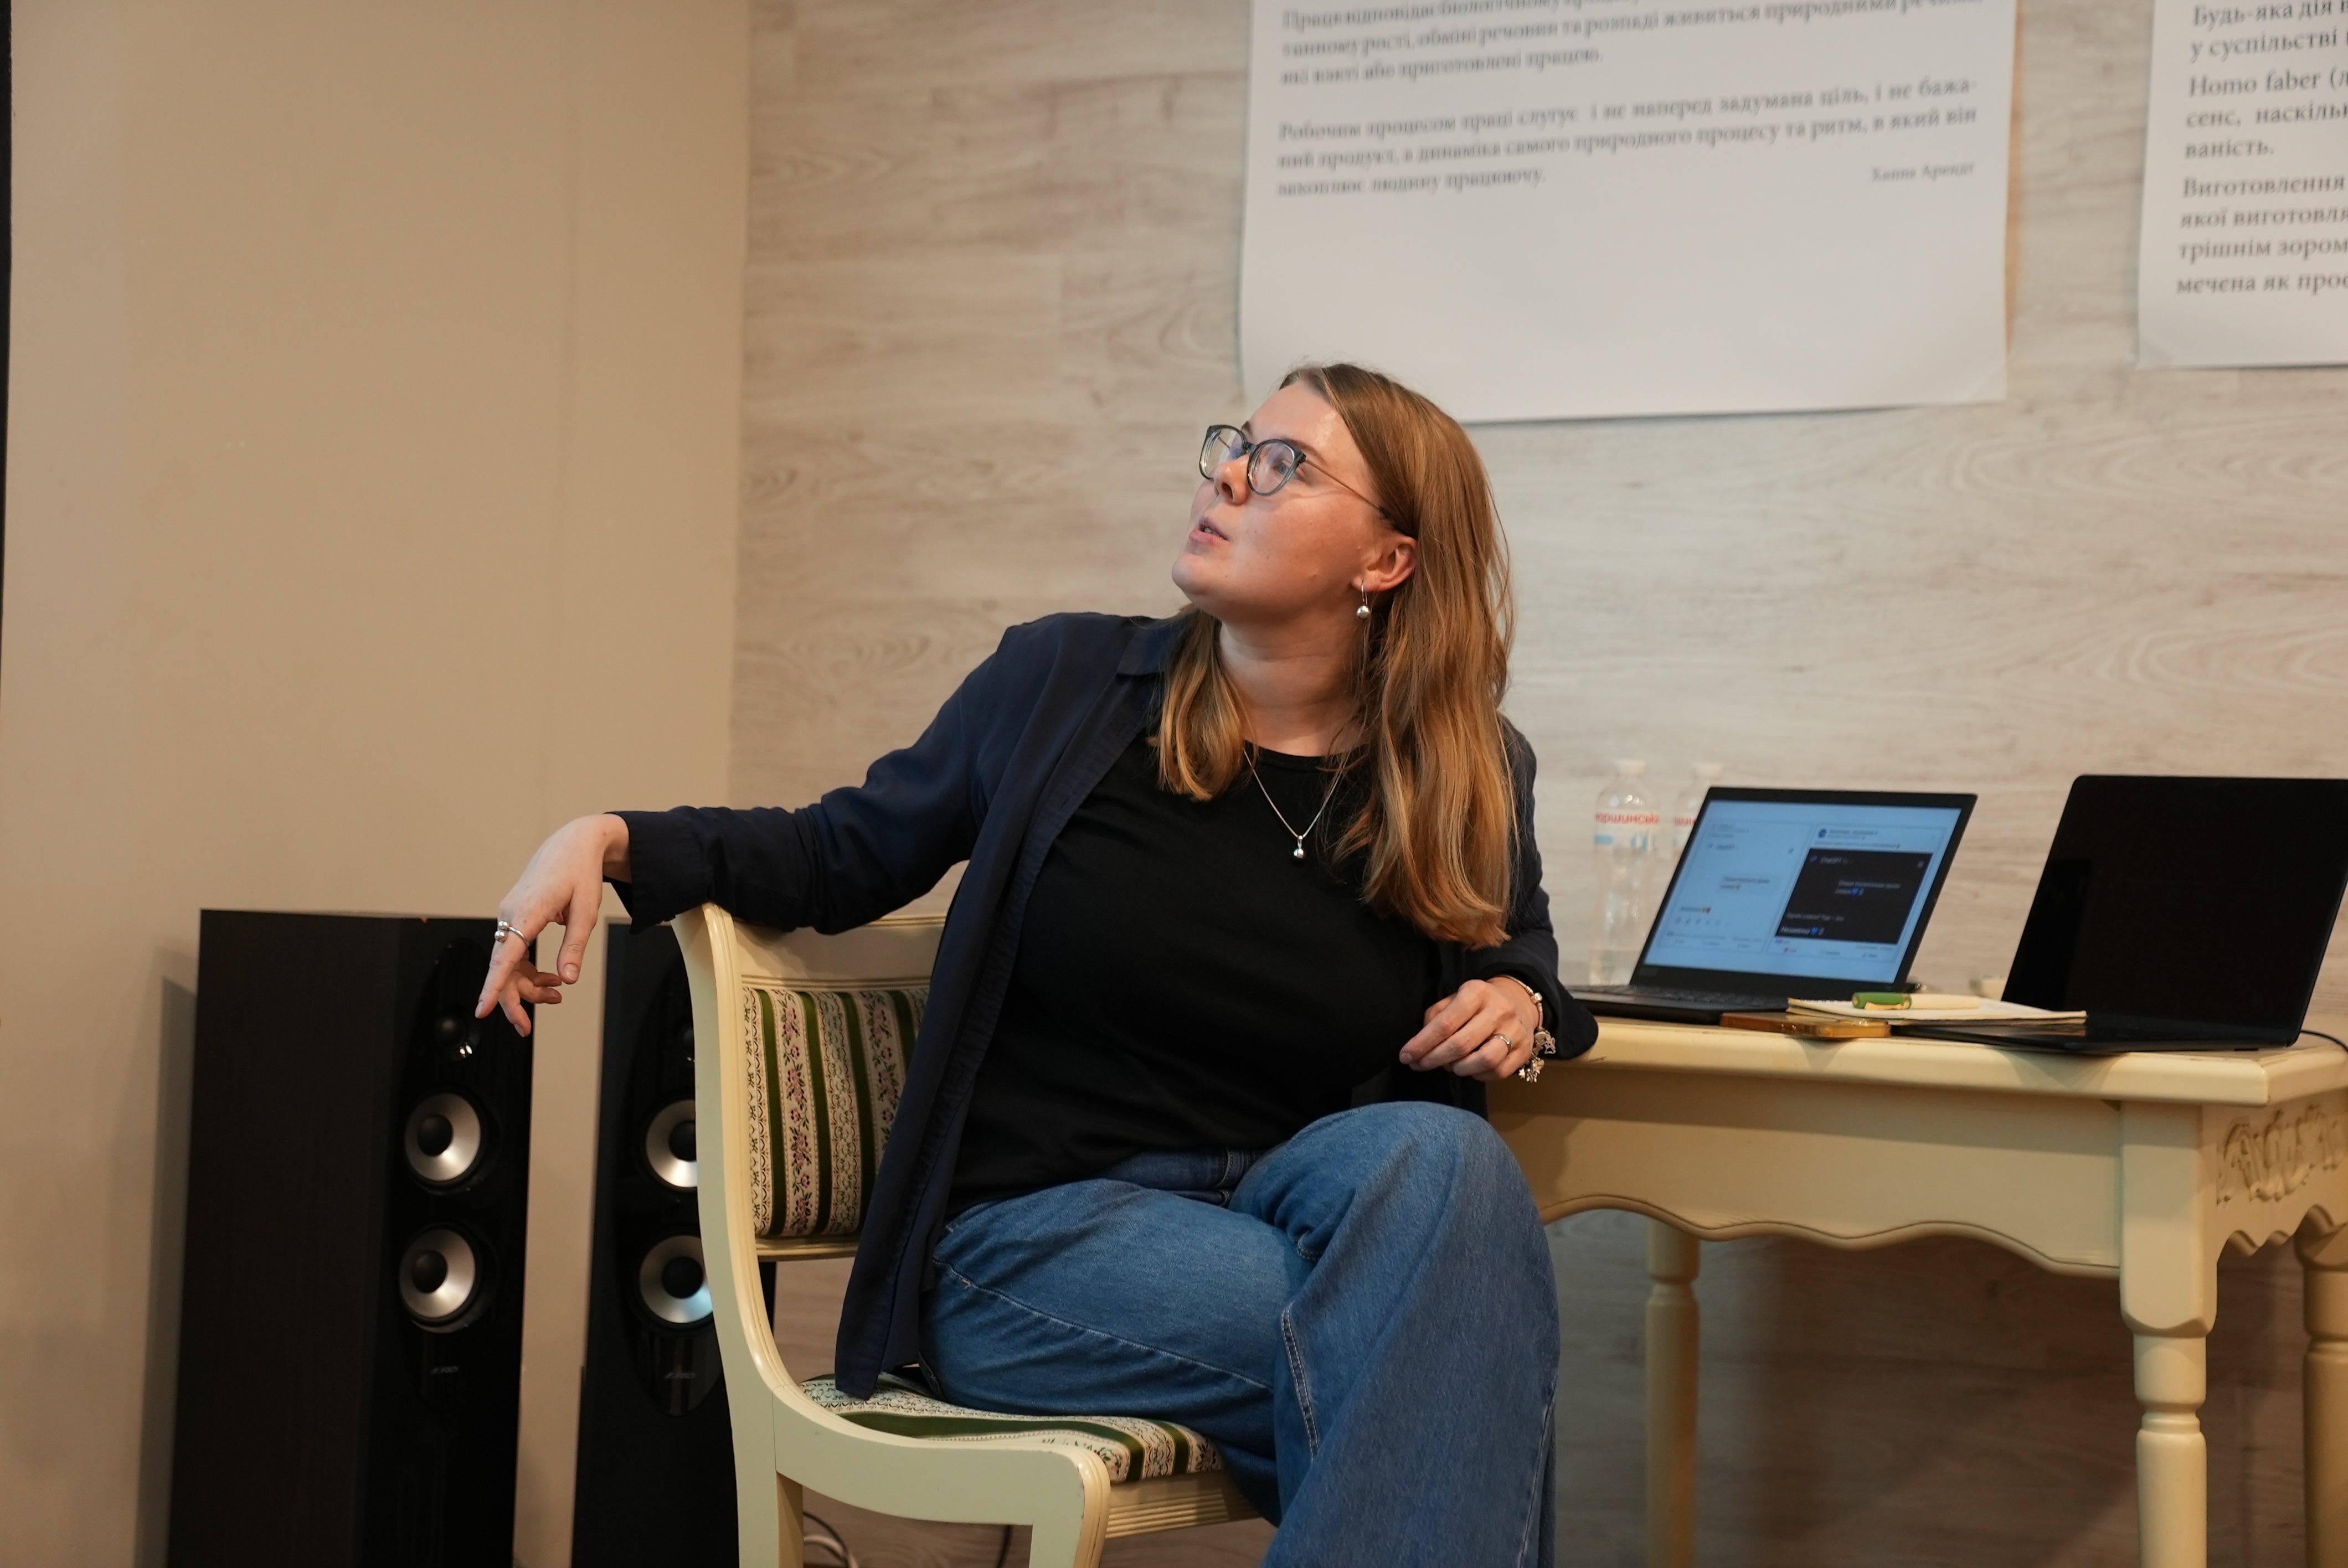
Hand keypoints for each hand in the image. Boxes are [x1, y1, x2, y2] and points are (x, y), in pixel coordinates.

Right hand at [474, 813, 630, 1035]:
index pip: (505, 956)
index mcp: (526, 913)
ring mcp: (508, 917)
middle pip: (501, 968)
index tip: (481, 1010)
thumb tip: (568, 979)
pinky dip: (528, 970)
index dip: (493, 986)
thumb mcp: (586, 911)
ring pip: (507, 964)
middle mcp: (509, 915)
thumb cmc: (580, 875)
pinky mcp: (513, 919)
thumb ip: (574, 946)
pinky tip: (552, 979)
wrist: (571, 845)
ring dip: (527, 985)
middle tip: (526, 1028)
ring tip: (558, 994)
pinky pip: (513, 953)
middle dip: (512, 1000)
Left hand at [1399, 977, 1539, 1081]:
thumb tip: (1419, 1045)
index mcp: (1476, 993)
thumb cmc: (1476, 1004)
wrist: (1518, 1002)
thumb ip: (1435, 1017)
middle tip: (1420, 1065)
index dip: (1422, 1043)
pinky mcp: (1525, 1050)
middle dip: (1434, 1059)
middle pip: (1461, 1044)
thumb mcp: (1453, 1000)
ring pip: (1483, 1060)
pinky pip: (1498, 1072)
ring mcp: (1515, 1031)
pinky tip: (1470, 1069)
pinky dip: (1478, 1076)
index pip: (1445, 1024)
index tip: (1406, 1056)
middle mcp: (1498, 1010)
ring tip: (1449, 1066)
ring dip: (1459, 1069)